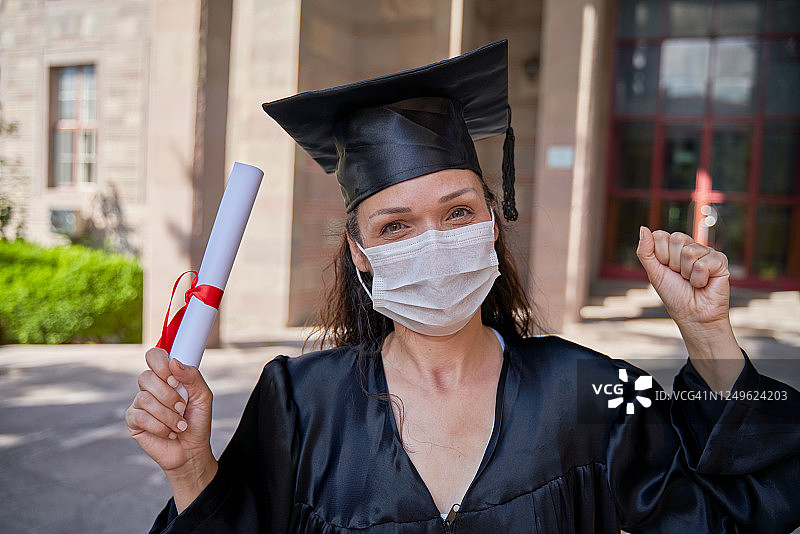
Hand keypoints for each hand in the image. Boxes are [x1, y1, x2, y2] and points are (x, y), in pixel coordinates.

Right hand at [125, 347, 216, 510]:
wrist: (192, 450)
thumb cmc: (197, 421)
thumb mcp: (203, 396)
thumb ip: (192, 376)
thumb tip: (173, 362)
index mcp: (167, 377)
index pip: (154, 356)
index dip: (160, 364)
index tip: (174, 380)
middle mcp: (151, 387)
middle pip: (145, 377)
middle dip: (168, 396)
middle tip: (182, 408)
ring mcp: (139, 404)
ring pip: (144, 398)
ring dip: (167, 415)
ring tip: (179, 425)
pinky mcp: (133, 421)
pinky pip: (140, 417)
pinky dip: (159, 426)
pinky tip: (169, 433)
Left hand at [636, 227, 742, 389]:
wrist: (692, 315)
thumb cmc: (674, 294)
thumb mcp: (654, 273)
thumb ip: (646, 251)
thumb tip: (643, 228)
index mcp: (674, 247)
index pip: (661, 235)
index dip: (660, 255)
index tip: (666, 269)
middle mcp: (690, 246)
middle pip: (676, 239)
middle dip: (674, 263)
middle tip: (680, 276)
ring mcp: (706, 252)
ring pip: (690, 251)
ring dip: (687, 273)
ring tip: (692, 281)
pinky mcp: (721, 261)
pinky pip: (705, 262)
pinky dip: (700, 278)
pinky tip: (704, 284)